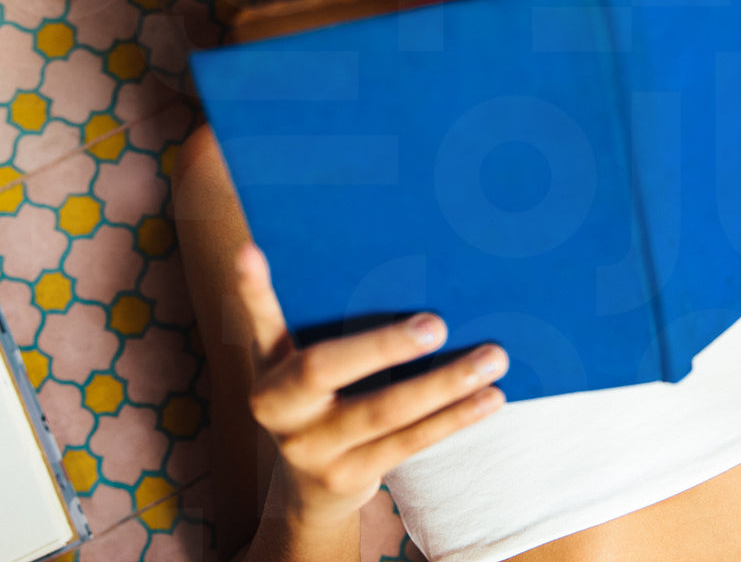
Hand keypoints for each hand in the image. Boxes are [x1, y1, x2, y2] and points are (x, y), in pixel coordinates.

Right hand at [235, 242, 506, 526]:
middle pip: (325, 367)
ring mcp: (312, 449)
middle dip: (383, 344)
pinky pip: (408, 443)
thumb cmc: (316, 402)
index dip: (251, 289)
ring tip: (492, 359)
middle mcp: (278, 409)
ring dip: (444, 385)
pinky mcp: (349, 478)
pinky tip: (488, 399)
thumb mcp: (297, 367)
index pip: (261, 321)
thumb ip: (314, 323)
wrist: (307, 491)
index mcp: (267, 369)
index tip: (248, 249)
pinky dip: (452, 419)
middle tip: (437, 322)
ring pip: (384, 411)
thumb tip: (364, 258)